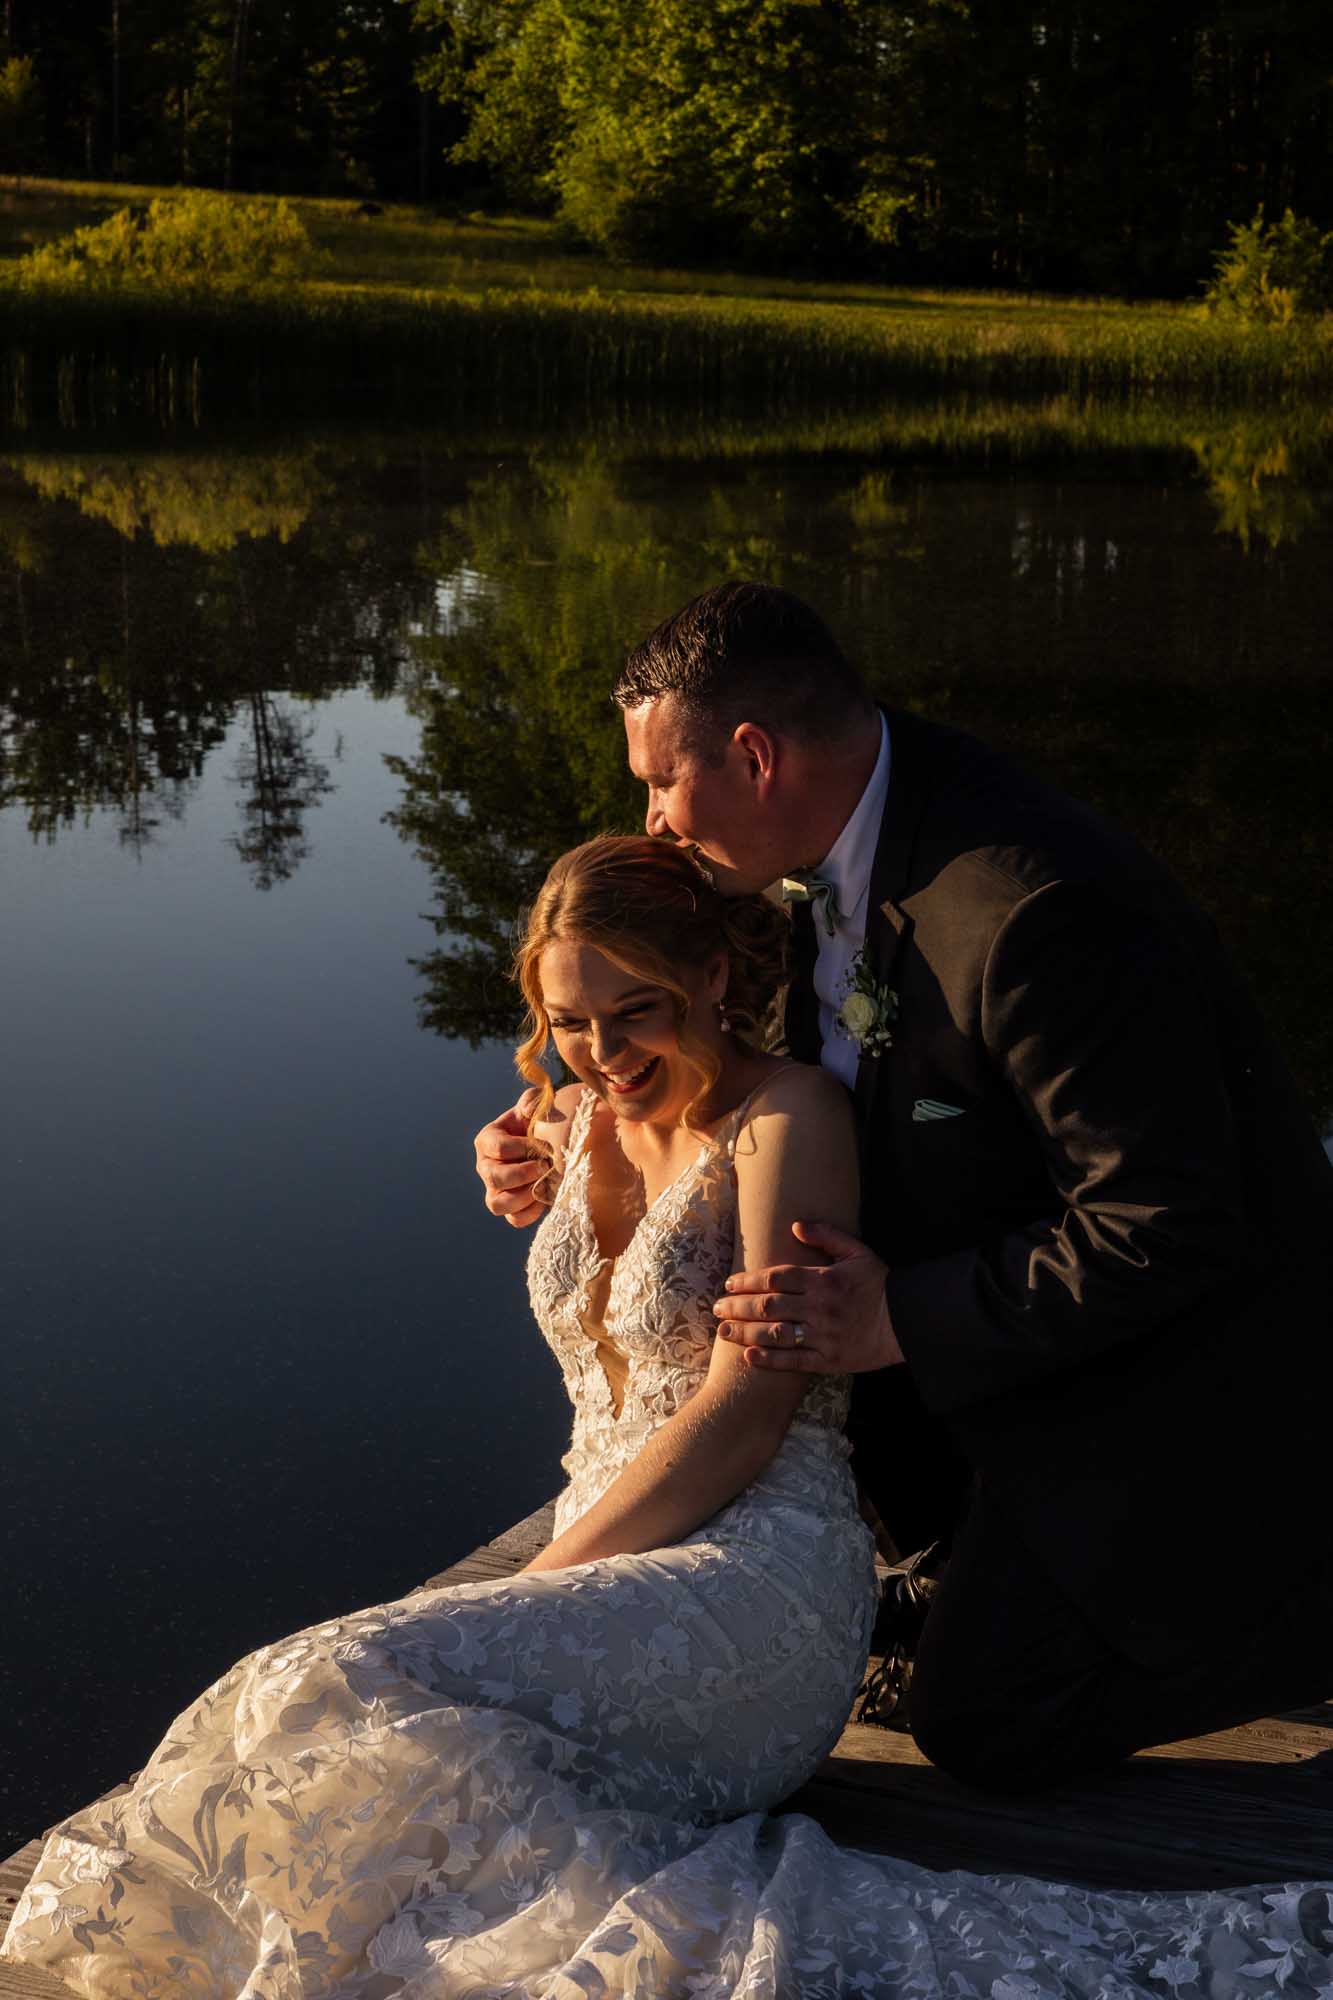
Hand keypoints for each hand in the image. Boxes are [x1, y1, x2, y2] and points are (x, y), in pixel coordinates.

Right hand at [474, 1089, 550, 1226]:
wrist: (549, 1145)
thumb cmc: (538, 1123)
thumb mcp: (535, 1106)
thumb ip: (532, 1101)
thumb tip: (529, 1111)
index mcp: (487, 1140)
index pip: (497, 1147)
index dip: (522, 1148)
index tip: (545, 1145)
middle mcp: (486, 1167)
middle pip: (495, 1177)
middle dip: (523, 1173)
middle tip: (546, 1166)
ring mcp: (495, 1190)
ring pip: (497, 1205)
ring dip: (524, 1197)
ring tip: (545, 1184)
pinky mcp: (509, 1209)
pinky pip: (514, 1220)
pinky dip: (531, 1213)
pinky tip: (547, 1198)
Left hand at [711, 1221, 904, 1373]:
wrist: (907, 1321)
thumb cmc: (881, 1284)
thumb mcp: (858, 1252)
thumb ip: (827, 1236)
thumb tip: (796, 1225)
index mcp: (823, 1280)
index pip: (775, 1278)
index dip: (748, 1281)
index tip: (730, 1283)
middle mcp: (819, 1308)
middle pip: (768, 1306)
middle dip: (738, 1307)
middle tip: (717, 1308)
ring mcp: (823, 1336)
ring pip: (775, 1334)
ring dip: (745, 1333)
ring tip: (723, 1331)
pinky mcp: (829, 1361)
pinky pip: (794, 1362)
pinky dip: (769, 1360)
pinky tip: (748, 1357)